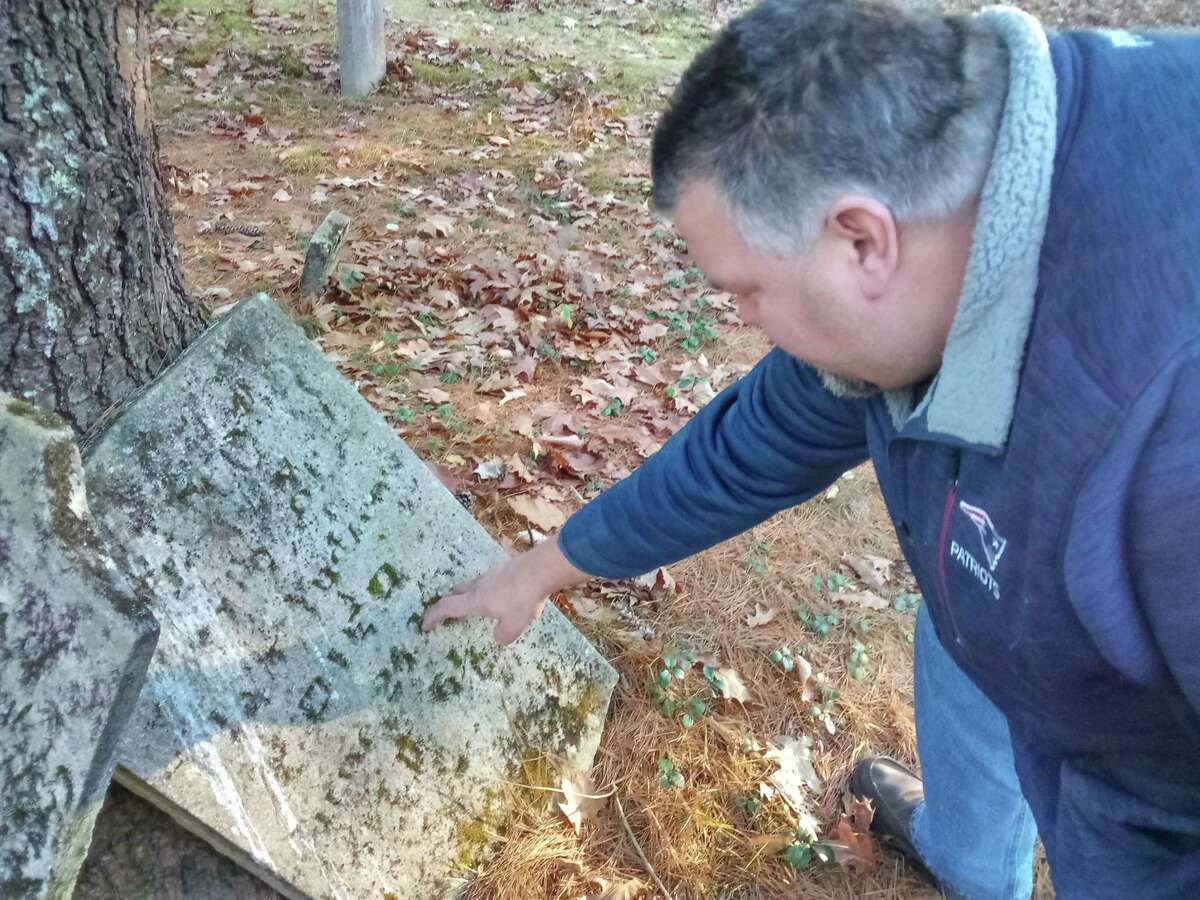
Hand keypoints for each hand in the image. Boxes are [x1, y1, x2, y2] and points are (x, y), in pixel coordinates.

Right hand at [421, 537, 587, 644]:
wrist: (541, 569)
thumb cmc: (522, 600)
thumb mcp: (513, 627)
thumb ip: (502, 635)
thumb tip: (498, 635)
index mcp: (474, 601)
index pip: (446, 608)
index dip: (432, 617)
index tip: (424, 625)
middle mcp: (479, 585)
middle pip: (457, 592)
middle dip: (451, 602)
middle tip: (451, 613)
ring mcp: (492, 573)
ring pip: (474, 584)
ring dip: (471, 595)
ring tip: (480, 605)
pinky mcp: (506, 568)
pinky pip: (491, 580)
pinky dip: (490, 589)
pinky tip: (504, 594)